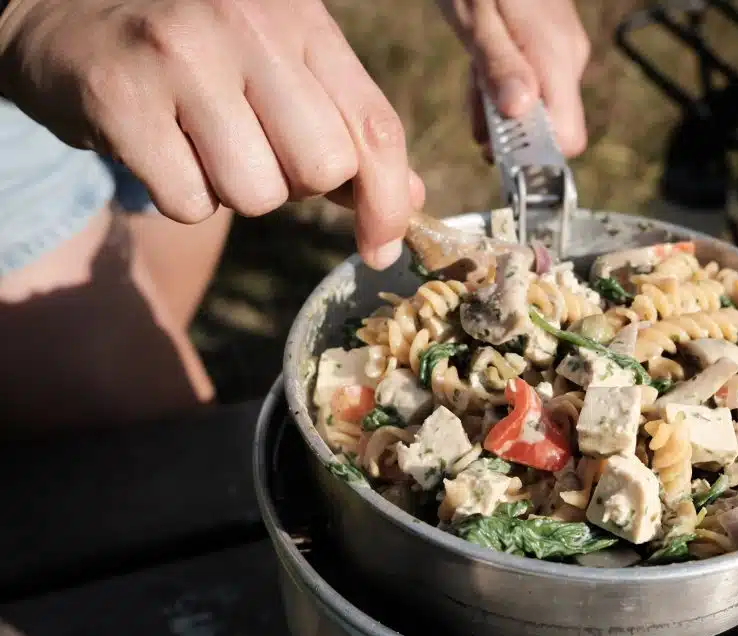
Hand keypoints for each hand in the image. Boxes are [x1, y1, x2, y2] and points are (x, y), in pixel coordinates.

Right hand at [0, 0, 423, 268]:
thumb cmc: (195, 50)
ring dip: (236, 191)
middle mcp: (247, 26)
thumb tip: (406, 199)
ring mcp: (181, 58)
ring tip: (201, 142)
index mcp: (301, 17)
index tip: (380, 245)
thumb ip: (348, 124)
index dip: (389, 200)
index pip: (376, 127)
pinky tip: (160, 147)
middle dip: (297, 184)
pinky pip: (190, 205)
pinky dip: (181, 196)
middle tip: (255, 149)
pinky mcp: (121, 98)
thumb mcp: (283, 65)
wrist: (65, 12)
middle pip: (324, 168)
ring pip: (259, 194)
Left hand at [438, 0, 589, 157]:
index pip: (567, 137)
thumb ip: (499, 66)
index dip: (532, 153)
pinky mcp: (551, 48)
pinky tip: (481, 70)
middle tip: (474, 103)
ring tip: (472, 78)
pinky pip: (533, 86)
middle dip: (505, 129)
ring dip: (499, 108)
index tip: (494, 144)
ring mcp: (562, 54)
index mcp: (556, 57)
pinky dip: (503, 89)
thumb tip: (518, 112)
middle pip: (548, 128)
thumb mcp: (477, 18)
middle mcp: (568, 59)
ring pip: (537, 108)